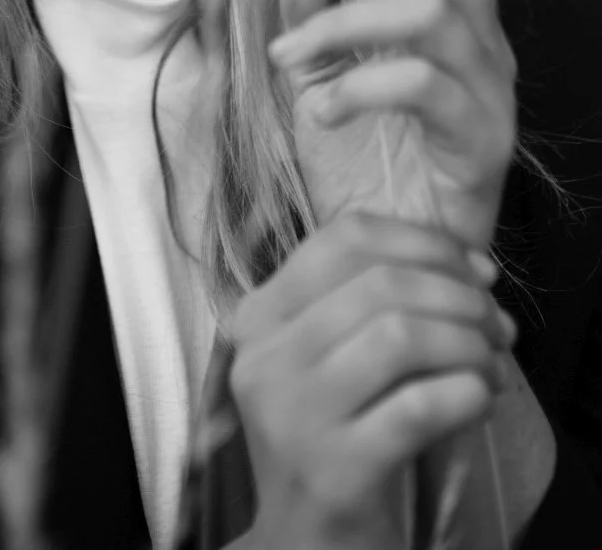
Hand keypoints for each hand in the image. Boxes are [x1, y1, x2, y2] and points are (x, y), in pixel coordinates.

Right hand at [227, 212, 516, 549]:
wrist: (306, 544)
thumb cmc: (333, 436)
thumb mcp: (329, 356)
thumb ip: (374, 299)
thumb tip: (473, 266)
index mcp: (260, 315)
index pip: (344, 238)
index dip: (423, 241)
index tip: (475, 270)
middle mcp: (265, 358)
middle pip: (381, 284)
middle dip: (459, 296)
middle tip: (497, 327)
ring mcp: (295, 415)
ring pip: (401, 335)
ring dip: (468, 343)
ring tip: (492, 365)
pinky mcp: (335, 470)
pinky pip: (420, 407)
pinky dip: (466, 394)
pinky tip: (479, 401)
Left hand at [269, 0, 516, 252]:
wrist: (395, 267)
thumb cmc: (366, 173)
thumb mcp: (323, 84)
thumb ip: (317, 26)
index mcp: (452, 19)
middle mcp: (480, 44)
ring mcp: (488, 92)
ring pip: (433, 12)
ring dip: (344, 22)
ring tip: (287, 55)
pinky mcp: (482, 143)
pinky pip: (425, 87)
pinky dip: (360, 86)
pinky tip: (319, 109)